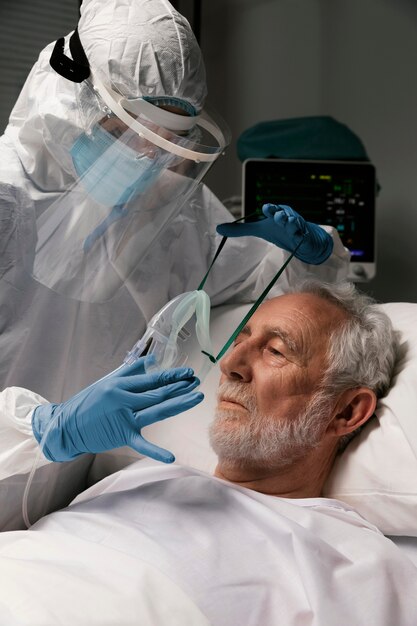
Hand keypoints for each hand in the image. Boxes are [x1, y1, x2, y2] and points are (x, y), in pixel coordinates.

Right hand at [32, 356, 202, 462]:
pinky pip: (142, 444)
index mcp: (120, 385)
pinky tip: (171, 457)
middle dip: (180, 387)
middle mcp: (123, 399)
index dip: (171, 376)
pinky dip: (156, 452)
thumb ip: (130, 371)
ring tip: (196, 397)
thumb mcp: (107, 381)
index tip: (187, 372)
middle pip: (158, 393)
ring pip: (157, 410)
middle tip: (197, 382)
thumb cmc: (88, 402)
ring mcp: (124, 419)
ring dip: (179, 404)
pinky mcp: (122, 436)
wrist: (67, 426)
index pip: (152, 379)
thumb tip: (151, 360)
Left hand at [216, 203, 332, 264]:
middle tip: (277, 215)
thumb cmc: (279, 231)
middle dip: (280, 213)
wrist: (301, 240)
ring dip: (291, 222)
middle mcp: (287, 217)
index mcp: (275, 214)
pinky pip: (303, 235)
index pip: (272, 209)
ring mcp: (297, 226)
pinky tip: (298, 236)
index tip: (267, 209)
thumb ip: (240, 230)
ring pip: (294, 222)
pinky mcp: (304, 236)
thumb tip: (218, 228)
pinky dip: (301, 235)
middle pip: (283, 213)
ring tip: (288, 222)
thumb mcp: (259, 230)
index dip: (270, 209)